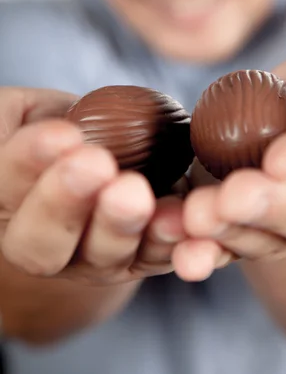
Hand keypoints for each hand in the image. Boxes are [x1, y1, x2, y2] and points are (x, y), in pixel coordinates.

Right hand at [0, 87, 185, 284]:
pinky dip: (172, 241)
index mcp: (7, 201)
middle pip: (43, 241)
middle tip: (94, 164)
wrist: (105, 153)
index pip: (6, 186)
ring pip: (103, 254)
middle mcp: (43, 241)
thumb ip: (10, 119)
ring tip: (136, 195)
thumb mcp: (22, 114)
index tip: (61, 134)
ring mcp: (92, 258)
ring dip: (121, 225)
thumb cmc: (56, 128)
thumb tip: (12, 125)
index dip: (29, 162)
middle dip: (67, 202)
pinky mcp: (141, 259)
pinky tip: (179, 219)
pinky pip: (158, 256)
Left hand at [172, 48, 285, 280]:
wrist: (285, 116)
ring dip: (229, 232)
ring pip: (266, 238)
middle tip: (233, 197)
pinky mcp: (248, 232)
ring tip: (196, 218)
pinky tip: (182, 253)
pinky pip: (228, 249)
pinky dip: (203, 252)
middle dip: (270, 207)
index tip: (279, 160)